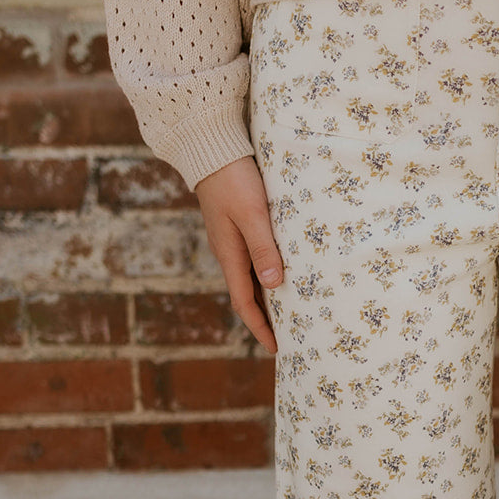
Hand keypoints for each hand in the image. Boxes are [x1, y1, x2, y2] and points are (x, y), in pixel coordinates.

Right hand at [195, 154, 283, 353]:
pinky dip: (265, 276)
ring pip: (250, 279)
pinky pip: (251, 262)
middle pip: (247, 296)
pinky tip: (279, 276)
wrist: (210, 150)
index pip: (245, 303)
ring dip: (266, 299)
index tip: (277, 348)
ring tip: (287, 313)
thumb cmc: (234, 180)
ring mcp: (230, 241)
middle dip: (265, 320)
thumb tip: (273, 286)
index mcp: (230, 256)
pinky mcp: (235, 228)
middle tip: (288, 338)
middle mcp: (228, 253)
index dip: (261, 328)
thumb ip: (263, 249)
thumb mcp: (253, 215)